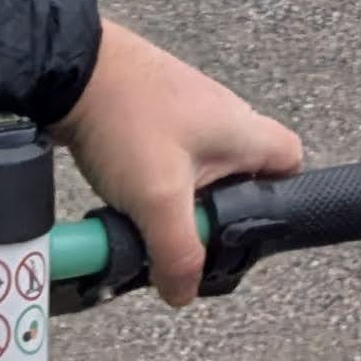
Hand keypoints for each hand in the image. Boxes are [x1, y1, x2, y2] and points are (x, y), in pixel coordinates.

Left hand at [50, 17, 302, 304]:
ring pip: (201, 169)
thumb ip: (178, 253)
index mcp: (242, 129)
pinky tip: (128, 197)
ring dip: (180, 200)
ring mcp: (187, 110)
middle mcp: (223, 114)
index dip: (281, 198)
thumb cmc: (128, 118)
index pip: (291, 160)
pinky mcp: (155, 110)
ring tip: (152, 222)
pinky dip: (154, 182)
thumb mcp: (158, 198)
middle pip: (242, 174)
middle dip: (218, 213)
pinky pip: (169, 158)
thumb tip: (183, 292)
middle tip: (192, 239)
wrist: (69, 67)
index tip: (249, 229)